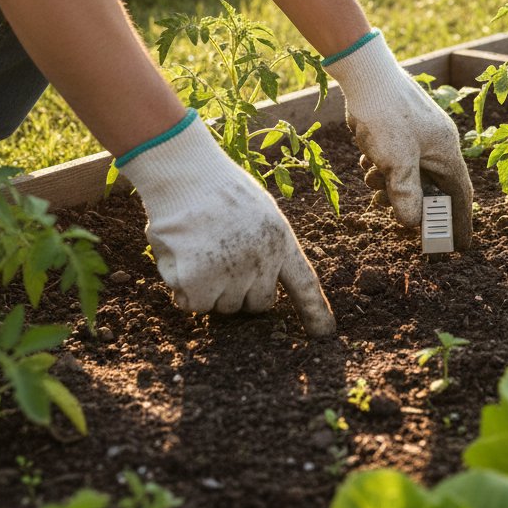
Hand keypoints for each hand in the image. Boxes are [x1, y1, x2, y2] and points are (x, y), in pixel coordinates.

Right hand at [118, 111, 335, 336]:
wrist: (185, 173)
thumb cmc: (216, 187)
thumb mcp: (258, 212)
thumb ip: (263, 246)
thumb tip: (255, 284)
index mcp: (280, 240)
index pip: (304, 284)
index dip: (315, 312)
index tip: (325, 334)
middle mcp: (262, 261)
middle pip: (257, 306)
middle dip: (240, 293)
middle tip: (220, 259)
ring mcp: (232, 274)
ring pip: (222, 307)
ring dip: (209, 289)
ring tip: (199, 249)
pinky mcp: (200, 283)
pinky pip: (193, 304)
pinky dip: (183, 289)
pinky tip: (182, 257)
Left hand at [325, 31, 472, 248]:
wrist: (365, 74)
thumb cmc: (386, 115)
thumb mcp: (396, 162)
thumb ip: (406, 196)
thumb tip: (413, 225)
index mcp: (446, 152)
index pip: (460, 196)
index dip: (460, 223)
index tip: (461, 248)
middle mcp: (437, 145)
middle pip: (432, 188)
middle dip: (413, 203)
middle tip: (395, 215)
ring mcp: (418, 137)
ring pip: (410, 174)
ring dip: (391, 185)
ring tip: (373, 181)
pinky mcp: (400, 131)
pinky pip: (397, 160)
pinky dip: (382, 168)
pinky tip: (366, 163)